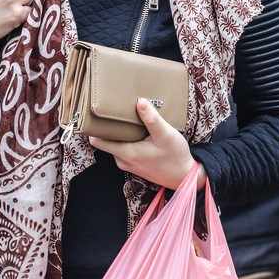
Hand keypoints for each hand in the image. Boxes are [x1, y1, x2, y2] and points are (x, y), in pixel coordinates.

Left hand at [89, 97, 205, 190]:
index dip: (94, 127)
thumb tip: (140, 102)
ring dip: (119, 133)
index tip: (96, 113)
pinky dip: (127, 139)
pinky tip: (136, 130)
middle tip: (113, 110)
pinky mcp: (133, 163)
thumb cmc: (175, 156)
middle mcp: (122, 160)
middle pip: (105, 141)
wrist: (184, 176)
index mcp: (126, 153)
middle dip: (108, 126)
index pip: (97, 141)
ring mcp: (127, 163)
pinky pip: (123, 148)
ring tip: (126, 118)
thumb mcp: (166, 135)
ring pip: (114, 144)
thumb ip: (152, 119)